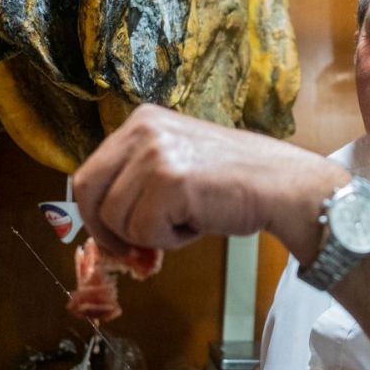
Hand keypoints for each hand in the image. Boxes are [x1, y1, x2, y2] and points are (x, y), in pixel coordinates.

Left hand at [72, 105, 346, 259]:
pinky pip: (144, 233)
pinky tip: (197, 222)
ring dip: (149, 235)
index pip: (88, 173)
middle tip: (135, 248)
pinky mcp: (168, 183)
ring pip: (116, 220)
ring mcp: (154, 154)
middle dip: (108, 231)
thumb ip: (138, 180)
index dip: (95, 212)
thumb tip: (103, 224)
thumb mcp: (176, 161)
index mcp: (141, 121)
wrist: (280, 185)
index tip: (114, 234)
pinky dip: (170, 240)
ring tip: (187, 219)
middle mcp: (142, 130)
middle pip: (89, 195)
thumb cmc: (233, 181)